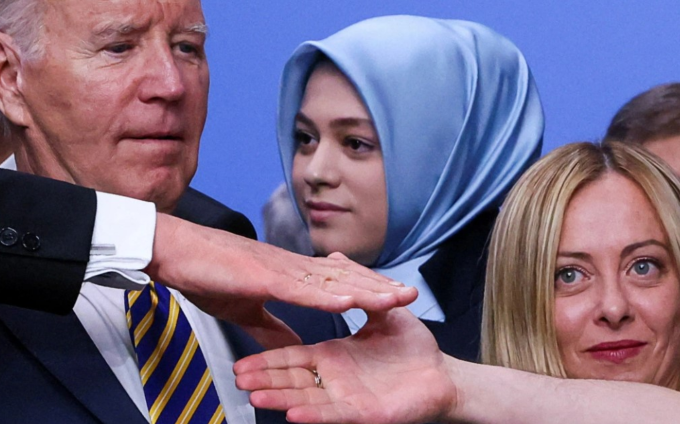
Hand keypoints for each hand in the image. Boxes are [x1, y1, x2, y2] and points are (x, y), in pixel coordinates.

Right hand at [146, 214, 417, 347]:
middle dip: (380, 288)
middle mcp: (292, 268)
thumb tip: (292, 347)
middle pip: (345, 279)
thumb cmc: (206, 274)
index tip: (394, 297)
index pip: (337, 282)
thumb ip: (272, 327)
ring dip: (365, 291)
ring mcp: (279, 270)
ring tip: (395, 299)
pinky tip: (348, 303)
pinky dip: (325, 297)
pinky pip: (300, 290)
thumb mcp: (244, 309)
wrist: (174, 251)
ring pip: (331, 282)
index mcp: (289, 274)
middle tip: (413, 295)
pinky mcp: (261, 278)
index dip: (367, 289)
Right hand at [234, 307, 458, 423]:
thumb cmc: (414, 349)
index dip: (268, 358)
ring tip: (253, 396)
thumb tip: (338, 270)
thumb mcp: (383, 314)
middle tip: (236, 378)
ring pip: (307, 396)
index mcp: (335, 356)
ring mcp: (348, 395)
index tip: (242, 358)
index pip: (294, 356)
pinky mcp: (363, 412)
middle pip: (293, 377)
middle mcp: (336, 377)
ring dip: (280, 397)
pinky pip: (335, 413)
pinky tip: (294, 414)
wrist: (443, 376)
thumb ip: (359, 293)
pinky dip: (315, 413)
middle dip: (264, 377)